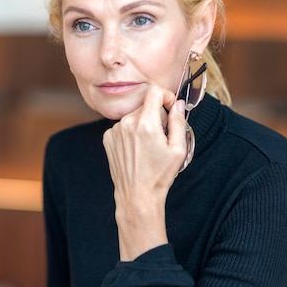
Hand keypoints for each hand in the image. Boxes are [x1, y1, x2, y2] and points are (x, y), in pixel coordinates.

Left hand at [102, 85, 187, 259]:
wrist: (137, 195)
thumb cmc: (159, 175)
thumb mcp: (178, 149)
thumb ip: (178, 122)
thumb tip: (178, 104)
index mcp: (146, 124)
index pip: (154, 91)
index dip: (166, 96)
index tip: (171, 108)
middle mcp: (127, 123)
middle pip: (145, 104)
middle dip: (156, 114)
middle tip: (162, 135)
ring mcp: (115, 130)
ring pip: (134, 115)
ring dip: (143, 123)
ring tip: (148, 146)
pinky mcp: (108, 138)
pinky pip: (123, 126)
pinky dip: (131, 132)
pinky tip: (136, 150)